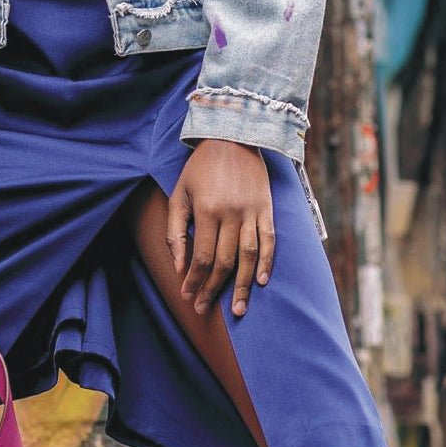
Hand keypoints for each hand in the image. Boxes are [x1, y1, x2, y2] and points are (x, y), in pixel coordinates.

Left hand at [164, 140, 273, 316]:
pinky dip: (267, 263)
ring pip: (249, 257)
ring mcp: (252, 212)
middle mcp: (231, 214)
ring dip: (244, 286)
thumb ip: (176, 232)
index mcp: (207, 210)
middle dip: (213, 289)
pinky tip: (262, 282)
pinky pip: (269, 241)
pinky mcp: (267, 209)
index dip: (194, 281)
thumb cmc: (200, 168)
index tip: (187, 297)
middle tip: (204, 309)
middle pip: (224, 262)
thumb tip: (179, 267)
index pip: (200, 257)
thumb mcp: (179, 195)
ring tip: (238, 309)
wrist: (232, 136)